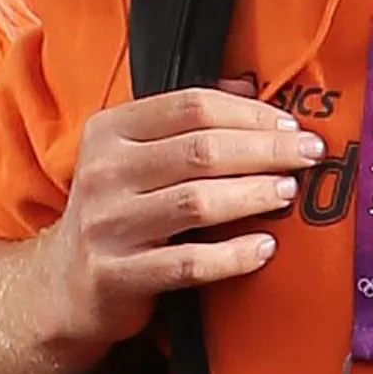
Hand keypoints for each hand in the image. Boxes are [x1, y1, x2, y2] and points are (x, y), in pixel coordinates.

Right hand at [37, 86, 308, 355]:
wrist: (64, 286)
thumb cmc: (116, 212)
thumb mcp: (134, 156)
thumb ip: (184, 120)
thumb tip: (250, 87)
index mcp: (109, 131)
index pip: (191, 106)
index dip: (248, 114)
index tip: (290, 126)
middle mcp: (103, 173)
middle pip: (200, 150)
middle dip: (264, 151)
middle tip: (308, 156)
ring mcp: (107, 225)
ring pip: (196, 202)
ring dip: (253, 195)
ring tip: (288, 193)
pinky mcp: (117, 275)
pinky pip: (187, 264)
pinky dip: (232, 256)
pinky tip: (264, 248)